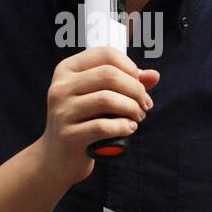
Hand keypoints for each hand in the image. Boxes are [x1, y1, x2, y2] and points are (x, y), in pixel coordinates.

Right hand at [37, 46, 158, 187]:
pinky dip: (123, 127)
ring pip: (107, 99)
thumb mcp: (100, 97)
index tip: (139, 84)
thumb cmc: (84, 122)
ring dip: (132, 108)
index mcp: (67, 70)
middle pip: (109, 75)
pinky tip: (129, 129)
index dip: (130, 68)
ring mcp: (62, 111)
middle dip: (135, 90)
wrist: (57, 157)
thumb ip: (126, 83)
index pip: (106, 54)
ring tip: (137, 117)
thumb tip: (154, 76)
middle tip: (144, 105)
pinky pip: (103, 126)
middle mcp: (61, 87)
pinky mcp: (68, 135)